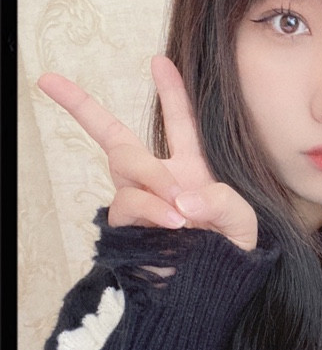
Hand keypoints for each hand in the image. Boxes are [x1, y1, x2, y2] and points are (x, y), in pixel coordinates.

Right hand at [37, 56, 257, 250]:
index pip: (180, 123)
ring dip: (152, 180)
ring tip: (180, 213)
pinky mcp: (127, 226)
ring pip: (124, 166)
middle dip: (82, 107)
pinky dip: (150, 209)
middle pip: (115, 137)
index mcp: (192, 168)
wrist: (215, 290)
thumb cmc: (232, 251)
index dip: (171, 91)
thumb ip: (221, 201)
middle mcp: (160, 180)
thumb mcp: (242, 220)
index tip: (159, 60)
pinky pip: (127, 204)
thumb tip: (180, 199)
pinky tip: (173, 225)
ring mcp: (140, 201)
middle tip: (50, 81)